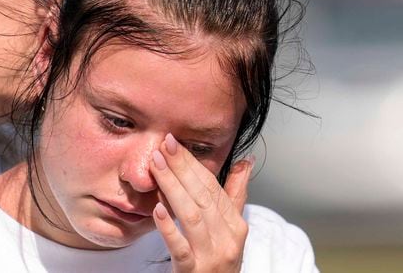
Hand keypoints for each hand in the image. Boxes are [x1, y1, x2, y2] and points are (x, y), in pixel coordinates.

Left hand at [149, 133, 252, 272]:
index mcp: (236, 225)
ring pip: (192, 217)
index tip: (174, 143)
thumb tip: (246, 162)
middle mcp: (227, 239)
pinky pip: (180, 248)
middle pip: (203, 197)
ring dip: (172, 188)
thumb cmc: (220, 261)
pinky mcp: (193, 272)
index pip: (214, 187)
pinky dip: (169, 228)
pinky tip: (156, 210)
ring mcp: (211, 256)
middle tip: (163, 146)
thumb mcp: (232, 229)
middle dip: (181, 168)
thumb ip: (236, 195)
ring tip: (156, 167)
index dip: (193, 163)